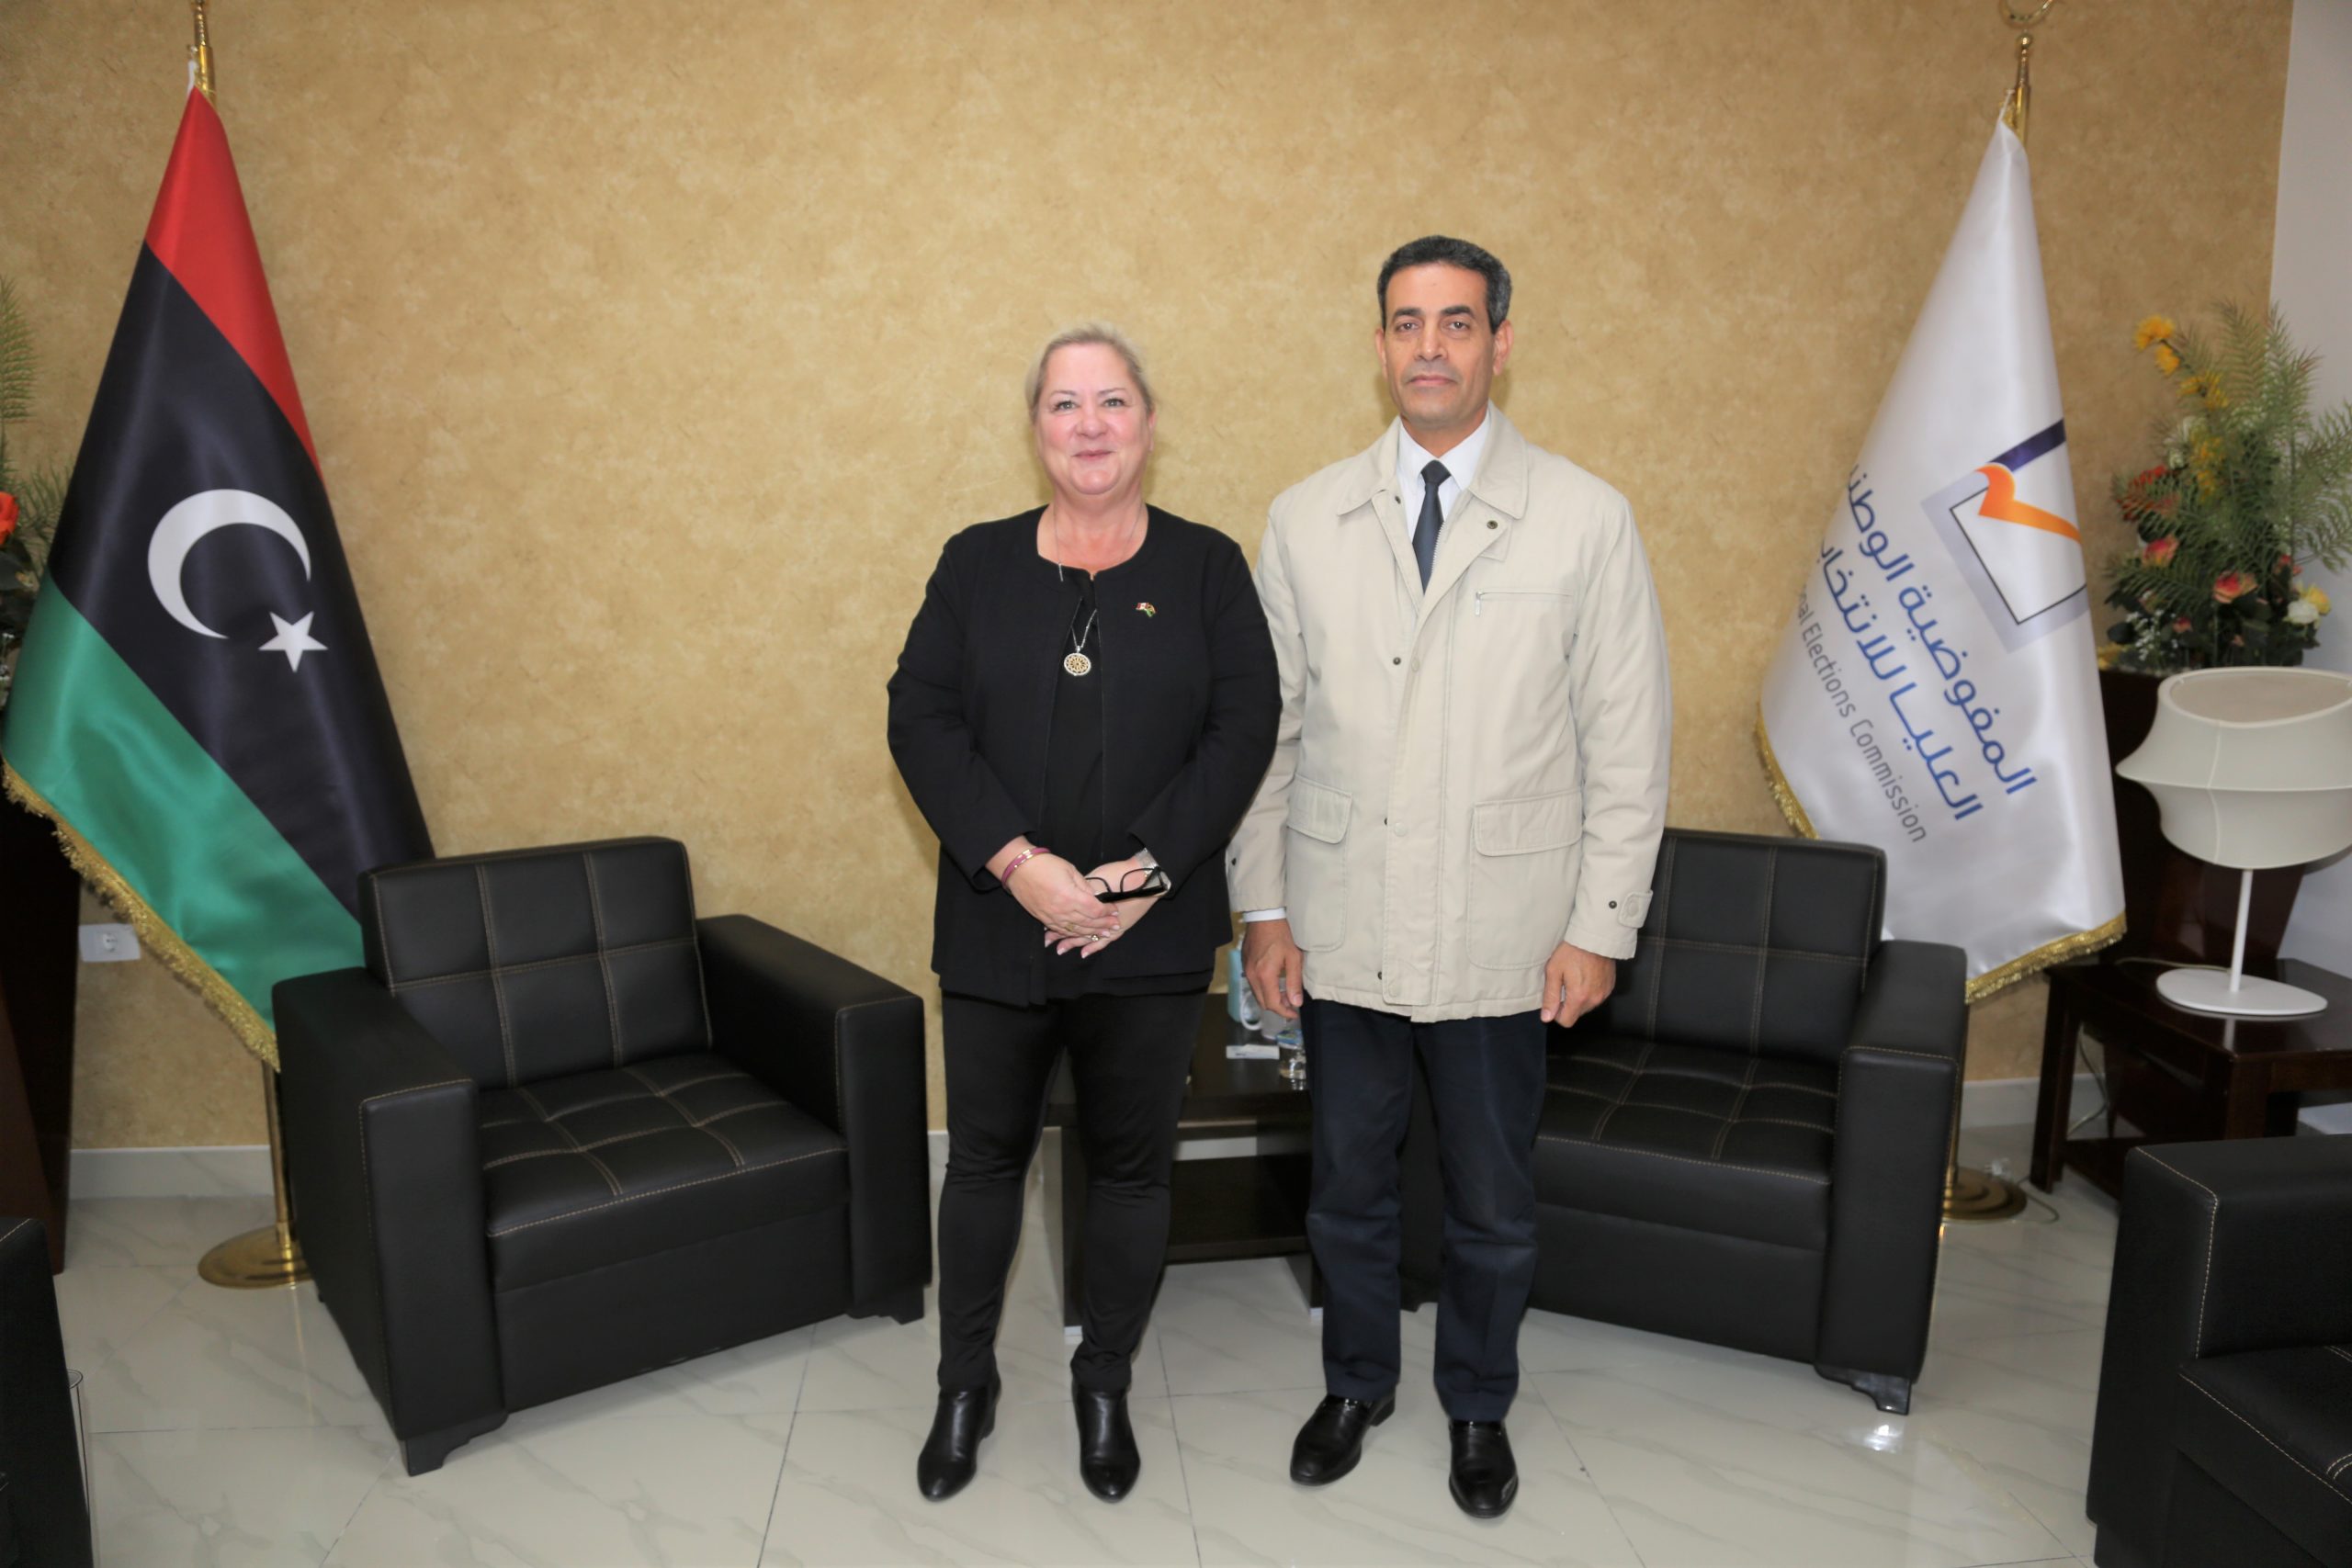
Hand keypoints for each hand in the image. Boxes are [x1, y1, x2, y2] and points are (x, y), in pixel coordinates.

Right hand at [1005, 852, 1120, 943]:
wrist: (1019, 869)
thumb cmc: (1045, 865)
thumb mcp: (1070, 870)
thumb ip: (1084, 886)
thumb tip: (1095, 897)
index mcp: (1071, 896)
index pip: (1095, 910)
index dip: (1107, 912)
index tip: (1115, 911)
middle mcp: (1062, 910)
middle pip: (1088, 923)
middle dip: (1103, 925)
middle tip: (1115, 926)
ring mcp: (1052, 917)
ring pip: (1075, 930)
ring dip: (1091, 933)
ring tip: (1103, 934)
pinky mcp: (1043, 919)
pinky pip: (1061, 931)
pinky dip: (1073, 934)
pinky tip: (1082, 934)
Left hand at [1052, 857, 1162, 956]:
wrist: (1146, 878)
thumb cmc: (1121, 874)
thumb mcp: (1098, 877)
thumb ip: (1084, 889)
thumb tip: (1069, 895)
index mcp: (1091, 902)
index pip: (1071, 914)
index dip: (1057, 919)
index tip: (1046, 923)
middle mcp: (1099, 916)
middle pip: (1076, 927)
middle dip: (1060, 933)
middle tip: (1048, 940)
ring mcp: (1110, 924)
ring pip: (1087, 936)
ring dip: (1073, 942)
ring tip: (1060, 949)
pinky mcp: (1119, 928)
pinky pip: (1103, 941)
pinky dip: (1093, 947)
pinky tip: (1083, 953)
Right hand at [1242, 918, 1307, 1020]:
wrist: (1263, 918)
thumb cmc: (1281, 936)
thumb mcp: (1294, 958)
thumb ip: (1294, 982)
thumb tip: (1296, 1002)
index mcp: (1265, 975)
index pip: (1273, 1004)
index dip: (1285, 1012)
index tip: (1294, 1013)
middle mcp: (1252, 976)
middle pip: (1263, 1003)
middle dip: (1278, 1007)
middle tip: (1291, 1003)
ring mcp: (1246, 971)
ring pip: (1258, 995)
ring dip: (1270, 999)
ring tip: (1284, 994)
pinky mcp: (1245, 966)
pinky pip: (1253, 985)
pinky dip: (1264, 990)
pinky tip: (1274, 984)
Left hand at [1541, 942, 1614, 1025]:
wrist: (1594, 937)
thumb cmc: (1572, 951)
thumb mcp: (1554, 971)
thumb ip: (1550, 997)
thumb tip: (1547, 1017)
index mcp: (1579, 997)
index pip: (1566, 1021)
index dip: (1557, 1013)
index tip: (1555, 999)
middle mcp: (1594, 999)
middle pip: (1577, 1013)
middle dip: (1568, 1004)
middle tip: (1564, 983)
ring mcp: (1604, 993)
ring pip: (1587, 1006)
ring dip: (1580, 997)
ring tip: (1576, 977)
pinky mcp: (1610, 986)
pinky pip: (1597, 996)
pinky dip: (1590, 991)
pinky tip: (1586, 976)